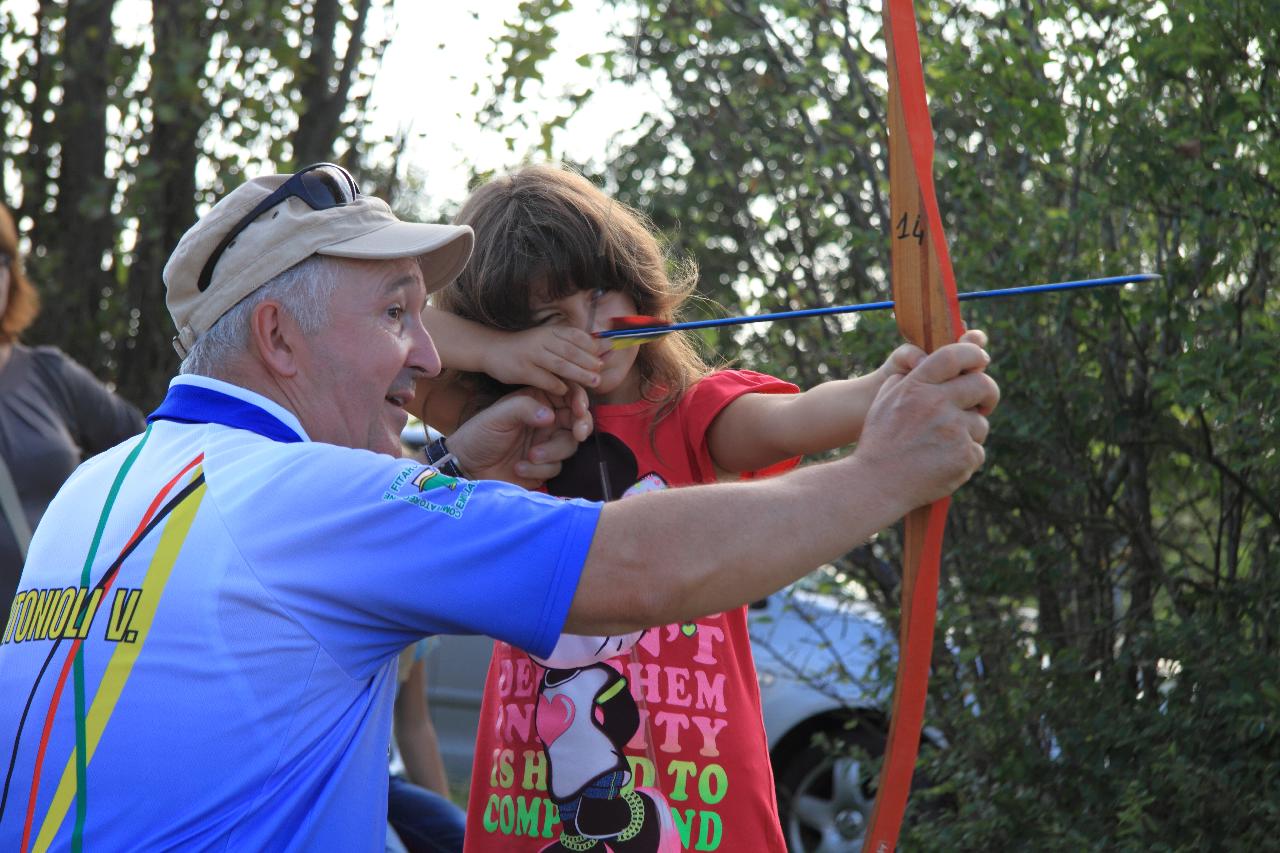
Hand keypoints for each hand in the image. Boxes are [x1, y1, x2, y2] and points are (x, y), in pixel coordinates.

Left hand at [447, 386, 592, 488]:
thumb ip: (525, 409)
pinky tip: (519, 468)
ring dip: (552, 452)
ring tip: (530, 456)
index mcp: (537, 400)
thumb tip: (551, 415)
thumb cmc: (479, 434)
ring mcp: (546, 443)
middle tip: (578, 433)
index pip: (567, 394)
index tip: (579, 409)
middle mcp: (546, 420)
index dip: (579, 399)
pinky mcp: (544, 466)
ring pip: (569, 445)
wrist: (466, 467)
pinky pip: (556, 467)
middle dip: (580, 426)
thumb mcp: (499, 416)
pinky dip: (539, 469)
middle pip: (577, 420)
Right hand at [481, 326, 607, 396]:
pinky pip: (545, 380)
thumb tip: (596, 347)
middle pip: (571, 351)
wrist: (491, 349)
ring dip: (580, 374)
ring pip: (561, 365)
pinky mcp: (523, 370)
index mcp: (549, 331)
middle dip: (589, 361)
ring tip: (594, 381)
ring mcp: (531, 355)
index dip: (591, 345)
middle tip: (601, 370)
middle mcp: (541, 340)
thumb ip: (565, 342)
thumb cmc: (524, 347)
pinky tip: (567, 390)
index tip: (603, 354)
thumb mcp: (544, 337)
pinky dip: (558, 385)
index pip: (575, 335)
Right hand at [855, 337, 998, 507]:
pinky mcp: (964, 455)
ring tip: (944, 446)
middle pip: (983, 385)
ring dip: (970, 433)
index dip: (973, 354)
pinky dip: (964, 458)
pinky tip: (943, 464)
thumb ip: (906, 380)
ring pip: (980, 424)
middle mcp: (937, 403)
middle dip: (988, 393)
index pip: (954, 356)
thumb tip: (930, 366)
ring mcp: (954, 430)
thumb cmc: (878, 442)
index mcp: (917, 386)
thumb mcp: (883, 402)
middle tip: (983, 403)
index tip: (980, 360)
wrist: (875, 484)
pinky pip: (977, 451)